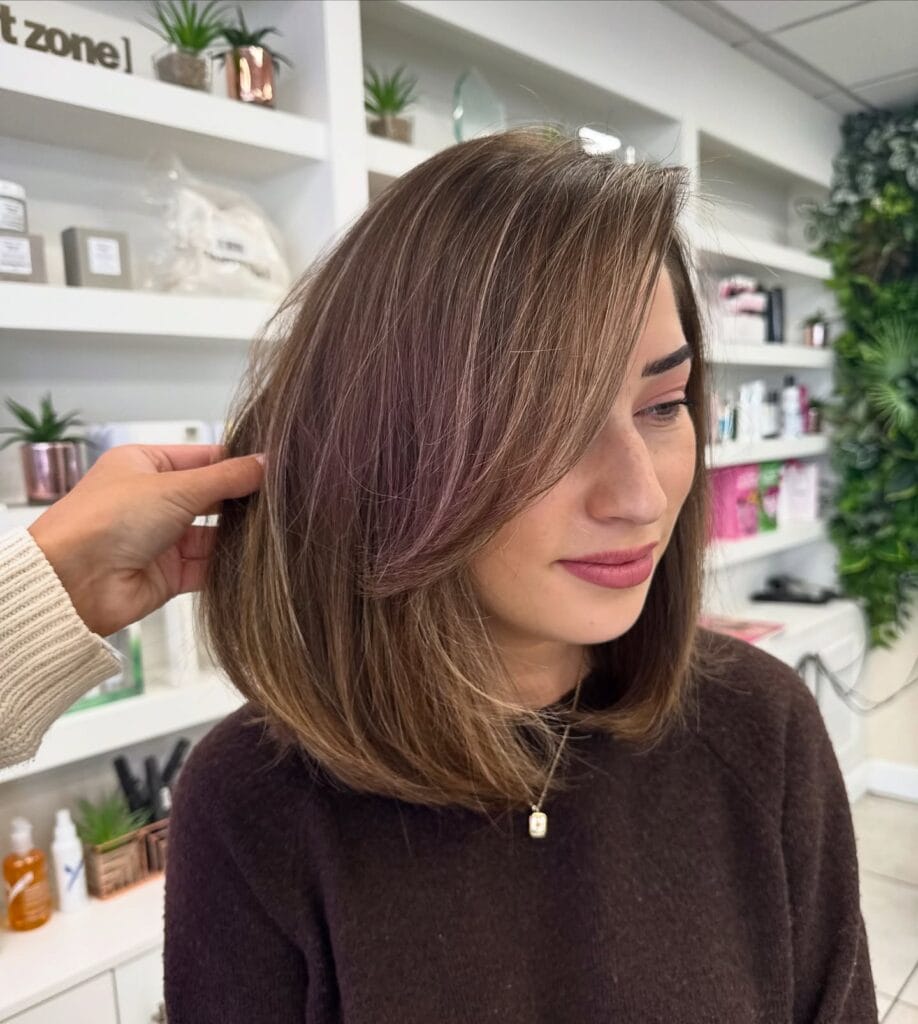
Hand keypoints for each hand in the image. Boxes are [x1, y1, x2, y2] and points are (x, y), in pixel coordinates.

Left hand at [27, 444, 263, 636]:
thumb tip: (269, 461)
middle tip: (287, 500)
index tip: (278, 465)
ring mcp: (161, 538)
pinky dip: (230, 565)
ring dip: (240, 534)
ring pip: (213, 533)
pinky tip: (261, 560)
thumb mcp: (175, 487)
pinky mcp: (168, 574)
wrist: (73, 582)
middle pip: (211, 496)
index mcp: (145, 465)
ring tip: (281, 529)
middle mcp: (154, 499)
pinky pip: (208, 567)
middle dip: (243, 499)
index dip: (238, 461)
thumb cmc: (112, 518)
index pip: (203, 458)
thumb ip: (227, 477)